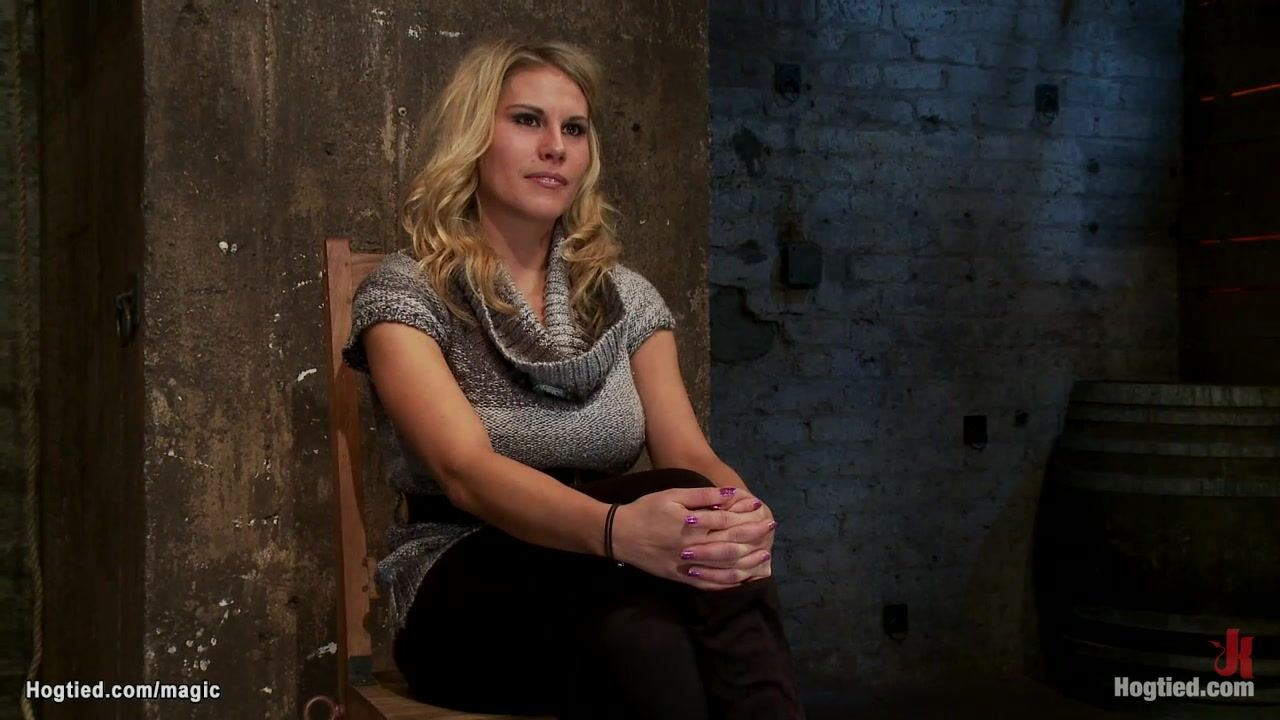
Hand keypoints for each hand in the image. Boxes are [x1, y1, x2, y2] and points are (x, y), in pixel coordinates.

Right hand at [610, 486, 766, 590]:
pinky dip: (727, 583)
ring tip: (765, 557)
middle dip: (753, 538)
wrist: (619, 534)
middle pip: (730, 544)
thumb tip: (730, 495)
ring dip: (747, 562)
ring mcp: (687, 566)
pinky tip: (741, 580)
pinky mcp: (681, 578)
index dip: (747, 516)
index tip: (763, 511)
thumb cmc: (647, 509)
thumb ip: (703, 496)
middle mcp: (692, 547)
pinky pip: (708, 585)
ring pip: (723, 567)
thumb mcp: (673, 494)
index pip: (727, 522)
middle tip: (771, 531)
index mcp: (691, 524)